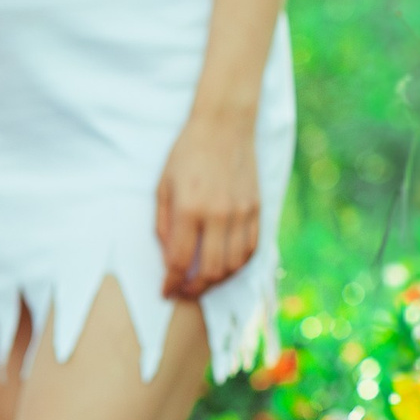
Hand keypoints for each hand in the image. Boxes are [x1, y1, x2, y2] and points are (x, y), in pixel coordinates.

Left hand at [156, 114, 259, 301]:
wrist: (224, 126)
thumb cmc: (186, 154)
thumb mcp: (163, 186)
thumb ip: (164, 225)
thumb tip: (169, 260)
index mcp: (190, 209)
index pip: (181, 261)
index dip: (172, 283)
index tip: (165, 292)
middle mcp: (218, 215)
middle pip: (211, 270)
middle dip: (194, 289)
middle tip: (183, 293)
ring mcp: (241, 213)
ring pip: (234, 264)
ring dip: (218, 281)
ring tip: (202, 283)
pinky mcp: (257, 209)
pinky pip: (251, 248)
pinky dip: (239, 265)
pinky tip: (225, 267)